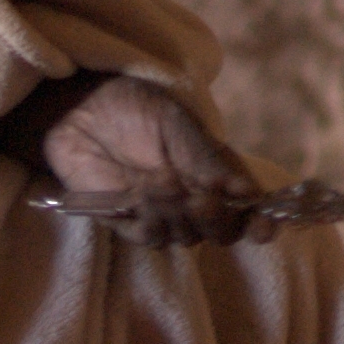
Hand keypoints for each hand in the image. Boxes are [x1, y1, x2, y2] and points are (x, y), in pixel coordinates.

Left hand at [35, 80, 267, 248]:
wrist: (79, 108)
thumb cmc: (132, 107)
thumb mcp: (176, 123)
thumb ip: (206, 159)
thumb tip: (245, 193)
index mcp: (216, 174)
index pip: (247, 208)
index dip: (259, 221)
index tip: (264, 228)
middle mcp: (195, 200)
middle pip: (222, 232)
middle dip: (217, 221)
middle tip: (201, 200)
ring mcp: (163, 215)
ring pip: (187, 236)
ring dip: (178, 214)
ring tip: (160, 181)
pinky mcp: (129, 224)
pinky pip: (151, 236)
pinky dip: (151, 219)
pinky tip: (140, 193)